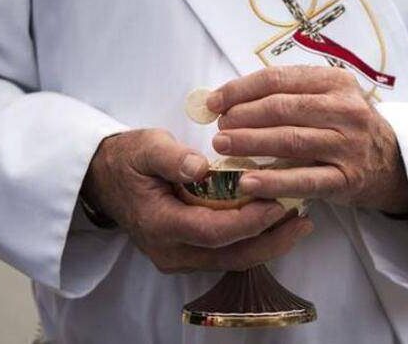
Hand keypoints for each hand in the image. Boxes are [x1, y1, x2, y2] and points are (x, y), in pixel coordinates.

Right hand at [82, 128, 313, 273]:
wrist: (104, 179)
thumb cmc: (128, 159)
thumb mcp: (145, 147)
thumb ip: (171, 157)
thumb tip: (199, 167)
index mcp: (160, 224)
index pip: (214, 232)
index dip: (249, 220)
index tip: (278, 202)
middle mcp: (171, 251)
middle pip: (231, 256)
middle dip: (271, 241)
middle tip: (303, 220)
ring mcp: (179, 258)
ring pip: (232, 260)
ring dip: (267, 243)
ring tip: (299, 222)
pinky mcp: (188, 255)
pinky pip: (226, 255)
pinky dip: (253, 241)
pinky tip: (274, 223)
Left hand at [208, 66, 407, 214]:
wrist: (392, 163)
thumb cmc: (345, 127)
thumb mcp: (327, 98)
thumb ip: (289, 94)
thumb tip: (230, 99)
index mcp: (335, 82)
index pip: (278, 79)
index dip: (240, 89)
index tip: (214, 102)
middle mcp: (345, 110)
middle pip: (282, 108)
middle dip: (242, 116)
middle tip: (218, 126)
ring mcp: (348, 145)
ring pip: (290, 141)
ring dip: (250, 143)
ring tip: (222, 145)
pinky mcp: (346, 179)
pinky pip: (304, 180)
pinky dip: (273, 181)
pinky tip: (247, 182)